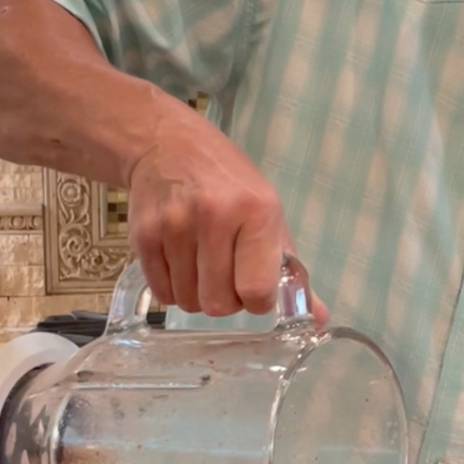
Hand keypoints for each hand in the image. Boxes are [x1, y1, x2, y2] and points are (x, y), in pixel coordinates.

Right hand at [126, 107, 327, 320]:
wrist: (168, 146)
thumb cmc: (228, 183)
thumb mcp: (268, 213)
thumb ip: (291, 268)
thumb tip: (320, 317)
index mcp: (256, 211)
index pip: (257, 290)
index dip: (257, 301)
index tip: (254, 288)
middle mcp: (215, 217)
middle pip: (219, 304)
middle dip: (226, 300)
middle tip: (226, 275)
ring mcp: (175, 226)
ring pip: (188, 302)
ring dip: (198, 295)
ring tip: (202, 265)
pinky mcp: (143, 236)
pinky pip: (162, 293)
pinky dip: (174, 289)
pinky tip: (180, 262)